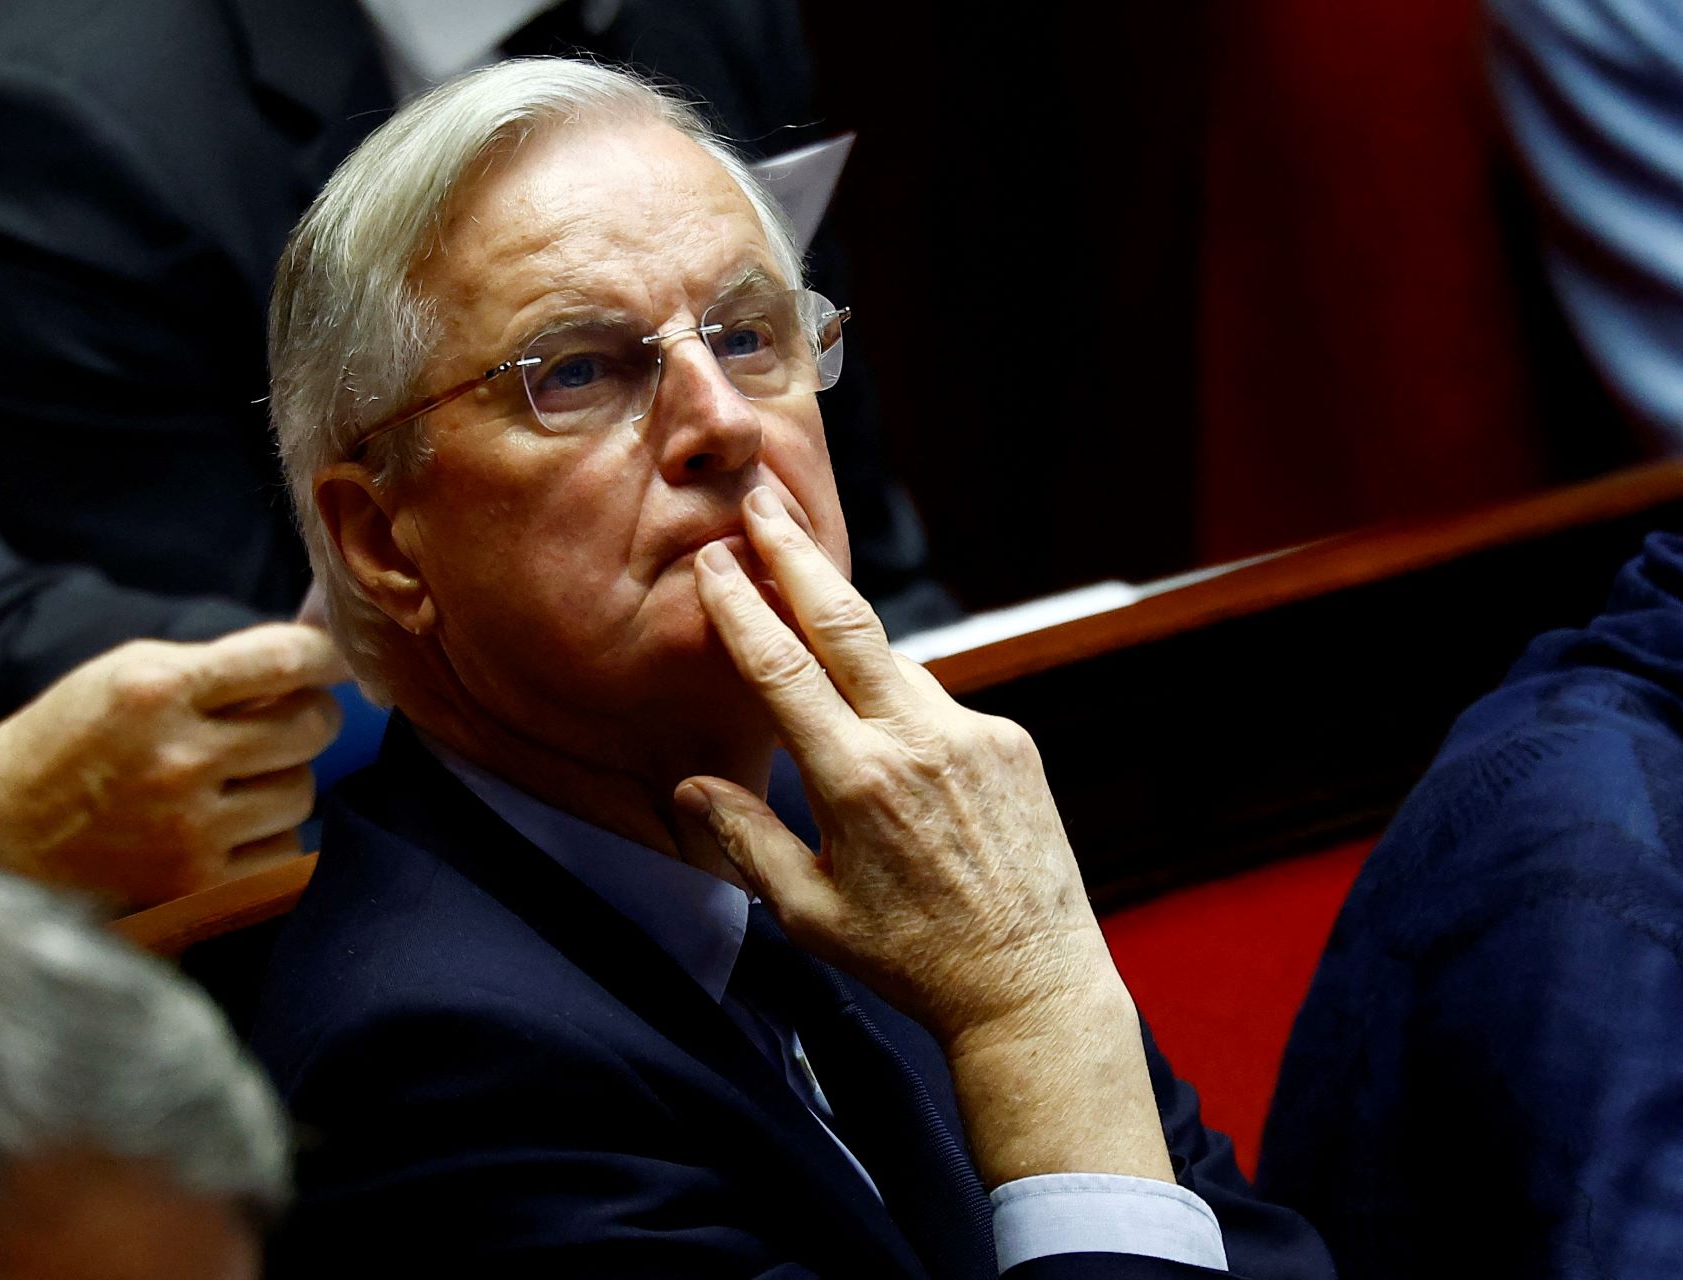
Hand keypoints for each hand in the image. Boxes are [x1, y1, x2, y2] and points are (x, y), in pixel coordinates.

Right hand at [0, 623, 348, 908]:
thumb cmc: (75, 735)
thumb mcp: (131, 672)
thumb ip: (220, 664)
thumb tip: (317, 656)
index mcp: (158, 689)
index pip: (284, 660)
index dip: (328, 658)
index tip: (338, 662)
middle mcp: (178, 757)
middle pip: (311, 728)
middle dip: (309, 718)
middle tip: (285, 721)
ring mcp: (188, 826)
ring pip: (303, 792)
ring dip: (285, 779)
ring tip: (241, 776)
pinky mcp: (194, 882)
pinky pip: (285, 851)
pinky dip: (270, 834)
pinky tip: (231, 821)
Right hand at [674, 486, 1170, 1183]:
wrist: (1031, 985)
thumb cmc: (911, 960)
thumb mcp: (811, 912)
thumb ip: (748, 839)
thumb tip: (693, 786)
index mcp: (858, 783)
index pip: (783, 673)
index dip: (742, 610)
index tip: (713, 562)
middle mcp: (919, 742)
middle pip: (845, 623)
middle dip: (797, 557)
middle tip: (763, 499)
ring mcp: (974, 735)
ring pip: (894, 665)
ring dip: (849, 641)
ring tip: (808, 616)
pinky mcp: (1011, 741)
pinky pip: (939, 702)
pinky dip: (902, 703)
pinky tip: (890, 739)